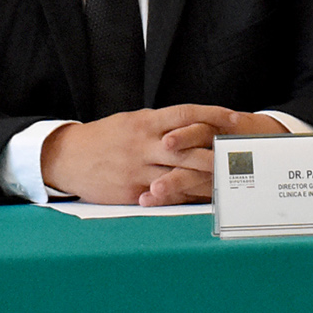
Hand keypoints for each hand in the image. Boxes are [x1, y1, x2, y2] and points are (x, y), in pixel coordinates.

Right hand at [40, 105, 287, 205]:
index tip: (237, 118)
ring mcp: (139, 168)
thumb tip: (191, 125)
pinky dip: (186, 196)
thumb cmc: (103, 138)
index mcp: (146, 122)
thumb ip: (160, 125)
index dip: (214, 115)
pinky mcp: (132, 190)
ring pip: (181, 173)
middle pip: (190, 147)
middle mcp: (144, 143)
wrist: (67, 158)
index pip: (186, 113)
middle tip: (245, 156)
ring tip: (233, 180)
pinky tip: (203, 199)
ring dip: (207, 178)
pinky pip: (165, 194)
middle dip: (219, 153)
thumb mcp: (131, 123)